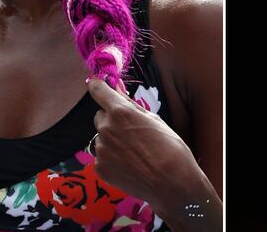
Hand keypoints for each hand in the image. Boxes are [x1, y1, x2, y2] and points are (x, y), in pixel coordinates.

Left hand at [87, 79, 220, 230]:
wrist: (171, 182)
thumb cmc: (169, 147)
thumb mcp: (154, 119)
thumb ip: (132, 106)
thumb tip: (119, 93)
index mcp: (120, 112)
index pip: (98, 91)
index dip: (97, 86)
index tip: (95, 84)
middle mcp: (106, 128)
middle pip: (100, 116)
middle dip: (111, 119)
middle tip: (130, 130)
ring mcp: (101, 150)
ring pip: (102, 138)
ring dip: (112, 140)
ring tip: (134, 152)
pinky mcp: (100, 167)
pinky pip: (102, 156)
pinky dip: (112, 158)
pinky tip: (129, 165)